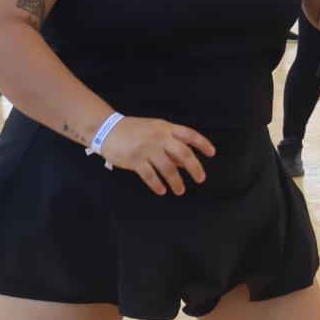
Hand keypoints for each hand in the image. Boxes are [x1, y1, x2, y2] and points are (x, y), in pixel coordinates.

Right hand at [99, 116, 215, 196]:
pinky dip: (158, 185)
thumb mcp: (155, 131)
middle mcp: (159, 137)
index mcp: (165, 128)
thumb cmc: (134, 131)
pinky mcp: (135, 160)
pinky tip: (162, 190)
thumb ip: (170, 145)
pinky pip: (150, 176)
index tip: (212, 154)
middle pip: (184, 153)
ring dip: (177, 182)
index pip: (189, 134)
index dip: (202, 143)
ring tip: (180, 191)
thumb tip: (186, 162)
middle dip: (195, 168)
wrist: (107, 129)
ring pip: (168, 168)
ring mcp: (147, 148)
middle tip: (200, 179)